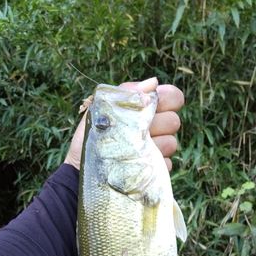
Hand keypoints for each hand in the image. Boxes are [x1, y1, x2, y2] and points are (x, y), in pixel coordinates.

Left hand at [64, 77, 183, 170]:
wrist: (81, 170)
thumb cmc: (90, 139)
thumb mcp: (101, 111)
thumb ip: (124, 94)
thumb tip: (153, 83)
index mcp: (143, 111)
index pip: (171, 98)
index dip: (169, 98)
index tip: (157, 104)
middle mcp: (153, 130)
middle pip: (174, 121)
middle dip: (159, 123)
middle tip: (140, 130)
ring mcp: (156, 152)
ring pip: (171, 143)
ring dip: (155, 146)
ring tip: (133, 150)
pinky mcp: (156, 172)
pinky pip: (166, 165)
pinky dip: (153, 165)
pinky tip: (136, 165)